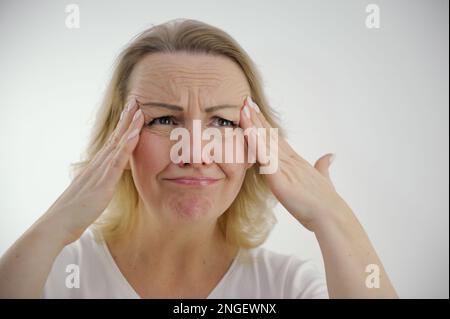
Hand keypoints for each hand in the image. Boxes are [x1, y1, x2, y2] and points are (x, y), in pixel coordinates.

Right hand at [40, 98, 143, 243]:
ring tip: (139, 111)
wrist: (58, 224)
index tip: (130, 113)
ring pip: (117, 145)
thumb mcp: (92, 193)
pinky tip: (135, 134)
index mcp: (96, 167)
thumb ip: (100, 184)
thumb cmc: (74, 212)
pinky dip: (127, 146)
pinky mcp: (103, 183)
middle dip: (126, 119)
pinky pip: (117, 161)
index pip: (112, 143)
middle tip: (135, 102)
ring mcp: (99, 172)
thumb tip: (107, 180)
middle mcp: (97, 165)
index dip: (122, 127)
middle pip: (114, 137)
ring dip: (129, 127)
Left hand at [239, 96, 346, 230]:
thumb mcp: (322, 179)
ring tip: (243, 109)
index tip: (256, 110)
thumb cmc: (325, 202)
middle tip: (245, 101)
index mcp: (296, 161)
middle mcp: (289, 160)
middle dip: (257, 118)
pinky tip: (247, 133)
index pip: (277, 138)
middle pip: (269, 135)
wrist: (331, 217)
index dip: (265, 124)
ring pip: (266, 142)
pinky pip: (265, 159)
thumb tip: (330, 155)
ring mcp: (285, 168)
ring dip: (253, 126)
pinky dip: (256, 145)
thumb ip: (323, 166)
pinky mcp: (279, 179)